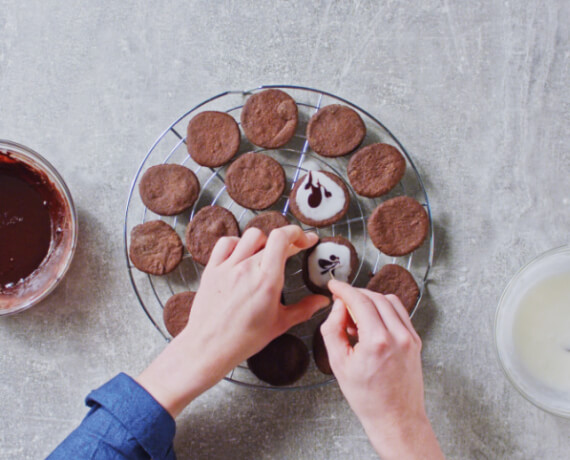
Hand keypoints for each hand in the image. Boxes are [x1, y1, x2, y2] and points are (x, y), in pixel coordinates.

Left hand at [137, 226, 328, 416]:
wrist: (209, 347)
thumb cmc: (244, 339)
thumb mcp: (280, 324)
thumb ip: (304, 309)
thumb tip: (322, 301)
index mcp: (267, 280)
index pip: (282, 238)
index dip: (298, 234)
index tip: (307, 240)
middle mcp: (247, 268)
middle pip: (270, 238)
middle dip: (286, 243)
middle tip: (293, 251)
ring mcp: (227, 266)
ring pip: (250, 236)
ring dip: (264, 240)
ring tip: (268, 254)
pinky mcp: (212, 269)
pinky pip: (226, 243)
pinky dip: (238, 243)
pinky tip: (242, 254)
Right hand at [321, 280, 443, 459]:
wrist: (396, 418)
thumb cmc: (366, 397)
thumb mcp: (338, 363)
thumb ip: (333, 329)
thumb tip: (338, 306)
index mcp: (377, 341)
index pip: (359, 301)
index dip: (344, 289)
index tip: (333, 284)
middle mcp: (398, 335)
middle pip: (374, 297)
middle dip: (355, 294)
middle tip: (341, 302)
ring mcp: (410, 337)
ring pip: (389, 301)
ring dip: (370, 300)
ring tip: (355, 317)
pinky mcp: (416, 341)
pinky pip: (399, 313)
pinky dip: (383, 310)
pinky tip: (370, 323)